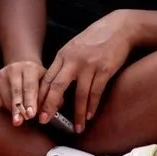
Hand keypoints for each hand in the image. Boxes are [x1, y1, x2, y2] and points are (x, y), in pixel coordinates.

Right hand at [0, 60, 45, 125]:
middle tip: (19, 122)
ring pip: (5, 98)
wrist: (21, 70)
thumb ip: (51, 101)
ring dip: (12, 110)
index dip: (30, 102)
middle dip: (18, 109)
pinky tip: (9, 104)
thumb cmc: (37, 83)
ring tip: (20, 114)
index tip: (30, 115)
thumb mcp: (47, 87)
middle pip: (16, 92)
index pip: (30, 87)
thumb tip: (46, 117)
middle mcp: (14, 67)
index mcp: (31, 68)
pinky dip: (2, 107)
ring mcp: (1, 73)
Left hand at [38, 11, 136, 132]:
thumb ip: (65, 62)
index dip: (41, 97)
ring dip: (78, 114)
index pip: (47, 79)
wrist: (120, 27)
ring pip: (79, 94)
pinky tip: (90, 116)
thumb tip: (55, 84)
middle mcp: (74, 60)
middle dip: (50, 106)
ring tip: (77, 128)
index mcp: (63, 55)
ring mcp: (89, 65)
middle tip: (44, 121)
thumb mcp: (75, 46)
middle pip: (57, 87)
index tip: (36, 110)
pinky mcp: (104, 69)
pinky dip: (92, 106)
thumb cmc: (97, 38)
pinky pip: (96, 92)